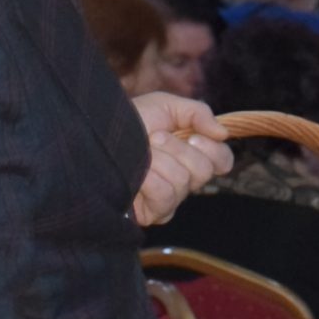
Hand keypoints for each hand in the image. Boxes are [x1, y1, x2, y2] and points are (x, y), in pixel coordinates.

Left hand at [129, 94, 231, 227]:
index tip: (192, 136)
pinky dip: (149, 178)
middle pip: (204, 170)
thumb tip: (223, 133)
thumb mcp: (165, 105)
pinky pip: (166, 195)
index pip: (223, 161)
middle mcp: (184, 179)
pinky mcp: (154, 212)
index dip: (213, 149)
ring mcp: (170, 199)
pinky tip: (136, 175)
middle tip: (156, 140)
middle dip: (177, 149)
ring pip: (183, 181)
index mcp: (191, 154)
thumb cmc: (130, 121)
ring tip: (141, 155)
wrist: (95, 136)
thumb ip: (198, 113)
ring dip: (159, 161)